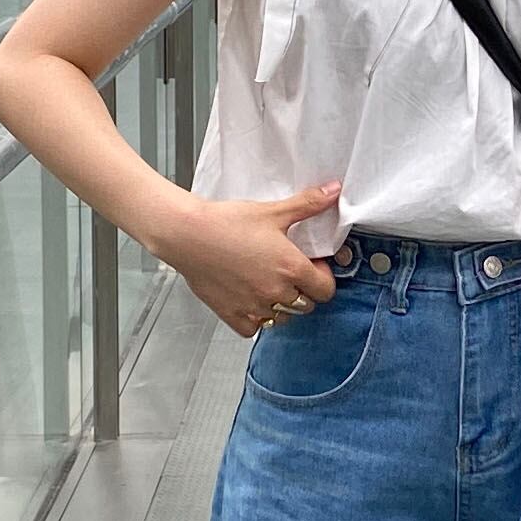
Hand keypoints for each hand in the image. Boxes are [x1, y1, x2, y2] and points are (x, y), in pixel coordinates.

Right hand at [157, 180, 343, 336]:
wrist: (186, 233)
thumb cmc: (225, 222)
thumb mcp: (272, 211)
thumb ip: (308, 204)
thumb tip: (333, 191)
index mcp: (291, 268)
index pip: (326, 290)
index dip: (322, 277)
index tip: (312, 265)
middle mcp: (276, 292)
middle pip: (307, 305)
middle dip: (303, 290)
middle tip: (288, 271)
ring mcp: (255, 307)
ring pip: (283, 318)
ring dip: (281, 305)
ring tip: (268, 283)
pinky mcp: (233, 315)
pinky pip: (254, 329)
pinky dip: (255, 319)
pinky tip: (249, 299)